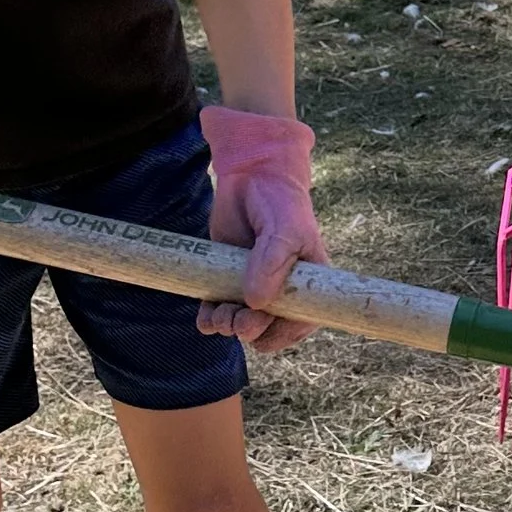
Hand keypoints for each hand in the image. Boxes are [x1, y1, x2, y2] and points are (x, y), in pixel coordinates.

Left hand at [197, 105, 322, 353]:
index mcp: (306, 284)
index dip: (282, 335)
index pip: (300, 324)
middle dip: (248, 330)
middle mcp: (279, 289)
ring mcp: (251, 285)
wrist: (251, 176)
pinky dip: (209, 319)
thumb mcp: (284, 231)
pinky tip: (206, 314)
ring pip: (238, 323)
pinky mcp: (225, 278)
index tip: (264, 334)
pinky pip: (216, 311)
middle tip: (237, 320)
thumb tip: (255, 303)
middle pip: (265, 328)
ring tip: (220, 314)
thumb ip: (272, 264)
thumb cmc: (279, 203)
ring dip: (227, 326)